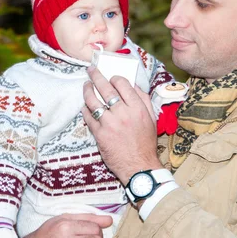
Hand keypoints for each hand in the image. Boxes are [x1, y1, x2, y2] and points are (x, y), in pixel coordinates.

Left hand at [82, 66, 162, 184]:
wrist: (139, 166)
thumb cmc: (145, 142)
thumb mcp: (151, 119)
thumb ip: (144, 100)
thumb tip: (133, 85)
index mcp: (137, 108)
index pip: (123, 84)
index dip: (114, 77)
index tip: (111, 77)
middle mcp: (123, 113)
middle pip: (106, 88)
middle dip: (96, 76)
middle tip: (91, 70)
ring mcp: (110, 123)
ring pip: (93, 101)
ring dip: (87, 90)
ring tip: (86, 86)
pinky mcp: (100, 134)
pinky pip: (88, 117)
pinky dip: (85, 110)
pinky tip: (85, 106)